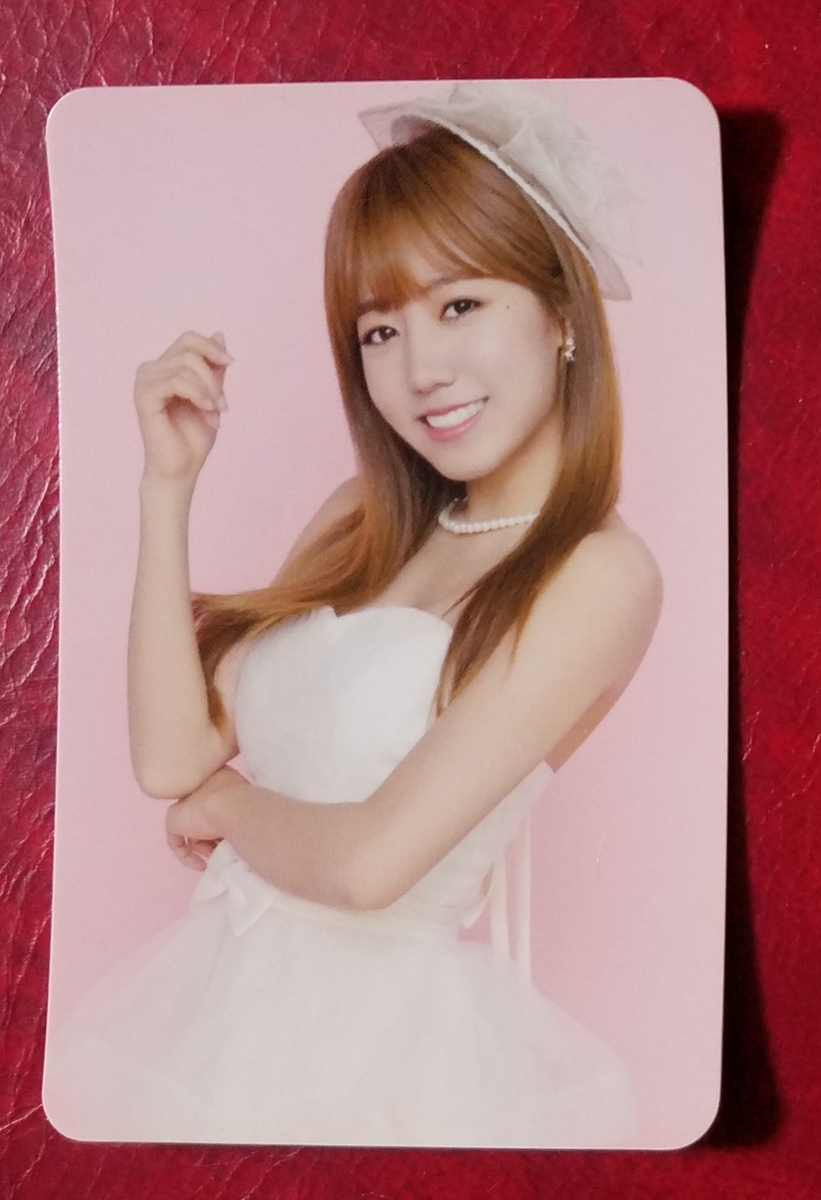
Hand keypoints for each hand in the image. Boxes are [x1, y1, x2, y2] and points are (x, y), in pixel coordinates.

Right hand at [134, 330, 232, 484]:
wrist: (181, 469)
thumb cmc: (193, 437)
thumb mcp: (212, 395)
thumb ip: (214, 367)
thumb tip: (219, 333)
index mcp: (163, 368)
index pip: (188, 340)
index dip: (211, 347)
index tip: (229, 362)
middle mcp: (150, 370)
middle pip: (189, 349)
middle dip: (212, 374)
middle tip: (223, 404)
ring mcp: (144, 382)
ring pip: (185, 364)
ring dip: (208, 388)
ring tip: (215, 412)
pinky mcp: (144, 396)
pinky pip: (176, 380)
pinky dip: (198, 394)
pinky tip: (207, 410)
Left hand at [166, 765, 248, 870]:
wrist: (233, 807)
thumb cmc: (246, 803)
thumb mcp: (246, 799)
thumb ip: (237, 805)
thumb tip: (232, 824)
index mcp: (215, 775)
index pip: (214, 799)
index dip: (221, 819)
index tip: (229, 833)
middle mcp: (196, 785)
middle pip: (202, 815)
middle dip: (210, 835)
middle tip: (221, 847)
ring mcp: (182, 802)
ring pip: (191, 829)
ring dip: (203, 846)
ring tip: (215, 855)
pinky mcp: (173, 820)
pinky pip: (176, 841)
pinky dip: (187, 856)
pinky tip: (201, 865)